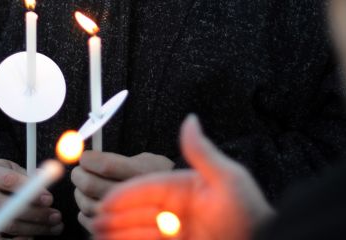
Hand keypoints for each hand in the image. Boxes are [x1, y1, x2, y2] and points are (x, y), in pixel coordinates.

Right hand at [0, 159, 63, 237]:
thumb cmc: (2, 177)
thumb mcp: (13, 169)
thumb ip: (29, 176)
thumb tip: (45, 182)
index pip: (8, 181)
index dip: (30, 190)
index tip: (49, 198)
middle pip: (8, 207)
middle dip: (36, 213)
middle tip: (56, 216)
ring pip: (8, 225)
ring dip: (35, 228)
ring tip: (53, 226)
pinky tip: (32, 236)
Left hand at [72, 150, 173, 231]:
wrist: (174, 203)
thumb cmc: (154, 176)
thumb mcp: (145, 159)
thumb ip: (118, 159)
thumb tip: (86, 158)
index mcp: (138, 173)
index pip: (104, 165)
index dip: (88, 159)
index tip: (84, 157)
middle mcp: (131, 195)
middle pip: (90, 184)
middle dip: (78, 174)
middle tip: (78, 171)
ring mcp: (123, 213)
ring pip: (86, 203)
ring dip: (78, 193)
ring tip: (83, 187)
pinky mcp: (116, 228)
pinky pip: (88, 220)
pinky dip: (82, 212)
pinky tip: (89, 203)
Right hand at [94, 115, 272, 239]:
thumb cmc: (249, 213)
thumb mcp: (227, 179)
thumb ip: (201, 152)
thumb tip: (190, 119)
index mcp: (185, 189)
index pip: (148, 189)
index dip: (124, 195)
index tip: (106, 202)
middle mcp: (178, 211)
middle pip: (138, 212)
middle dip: (116, 217)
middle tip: (96, 221)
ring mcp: (176, 233)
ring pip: (139, 230)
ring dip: (120, 233)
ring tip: (99, 235)